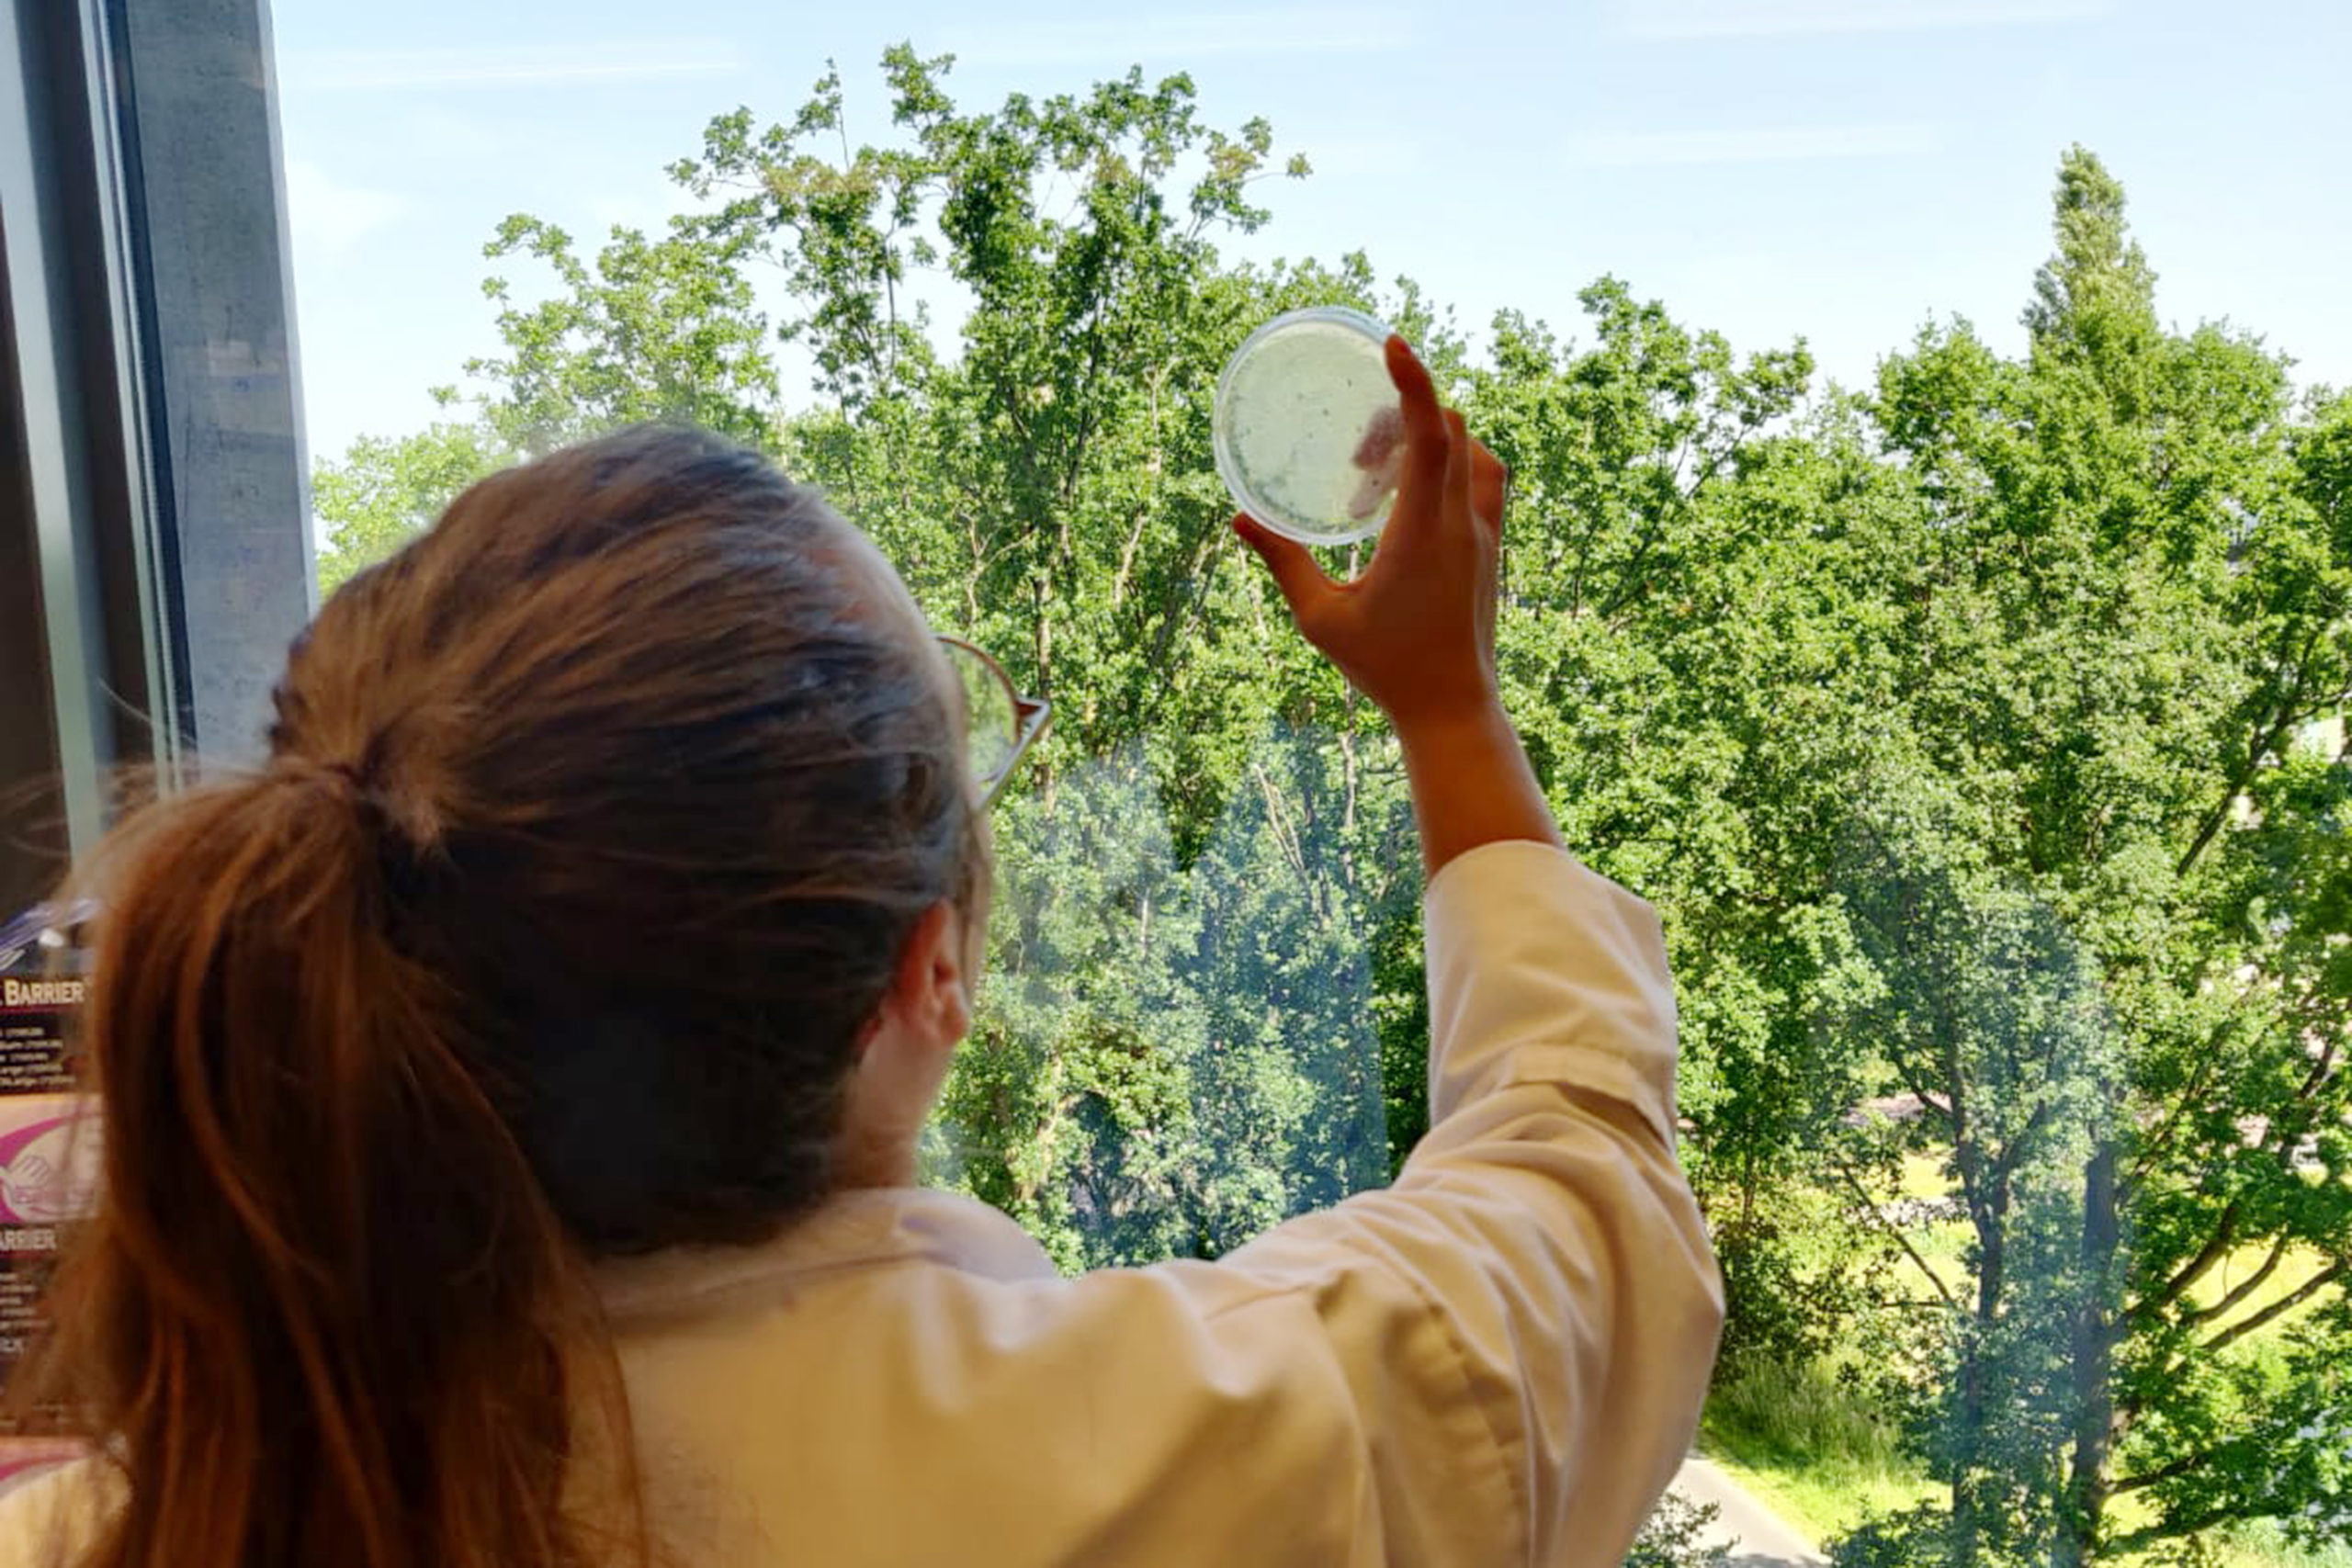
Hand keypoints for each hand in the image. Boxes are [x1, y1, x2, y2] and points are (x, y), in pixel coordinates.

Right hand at [1234, 336, 1507, 738]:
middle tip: (1355, 450)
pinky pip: (1482, 482)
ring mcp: (1484, 537)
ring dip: (1433, 440)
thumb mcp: (1322, 618)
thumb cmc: (1387, 669)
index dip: (1415, 382)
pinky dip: (1453, 465)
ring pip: (1474, 454)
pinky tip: (1410, 497)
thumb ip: (1283, 562)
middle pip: (1451, 432)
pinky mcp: (1490, 551)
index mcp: (1426, 532)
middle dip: (1405, 415)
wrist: (1454, 711)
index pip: (1432, 435)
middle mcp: (1464, 525)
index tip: (1393, 344)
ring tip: (1379, 473)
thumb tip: (1240, 518)